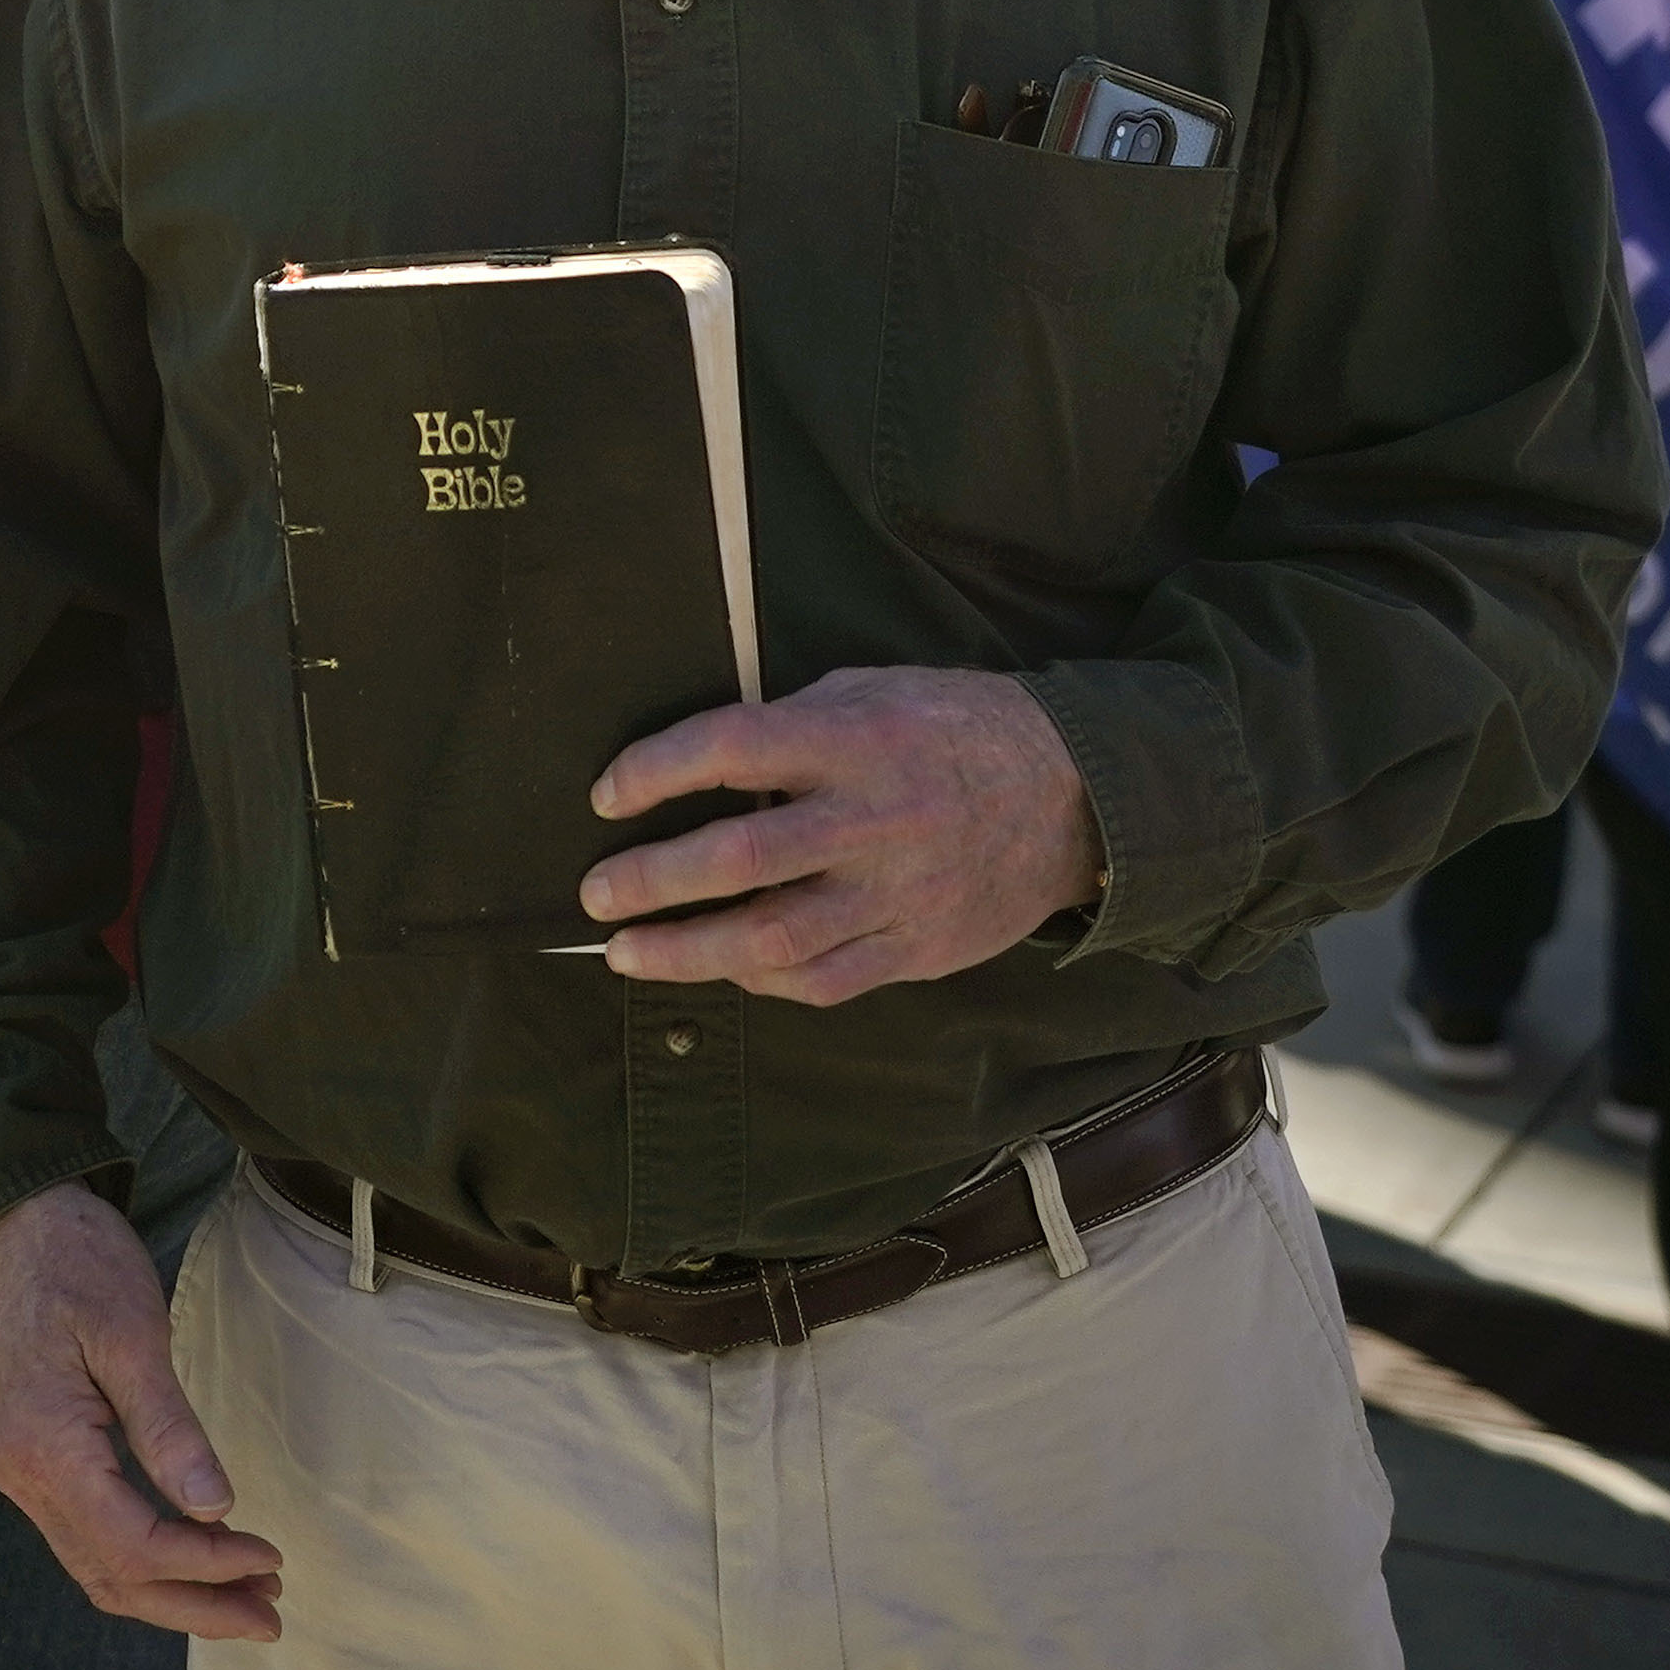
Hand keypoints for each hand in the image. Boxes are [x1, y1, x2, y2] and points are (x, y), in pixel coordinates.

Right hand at [0, 1182, 281, 1641]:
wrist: (9, 1222)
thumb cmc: (75, 1262)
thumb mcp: (132, 1334)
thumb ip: (169, 1428)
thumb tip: (214, 1510)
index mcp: (45, 1449)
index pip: (134, 1545)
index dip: (207, 1567)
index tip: (270, 1560)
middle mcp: (21, 1477)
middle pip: (113, 1577)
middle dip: (195, 1605)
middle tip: (271, 1614)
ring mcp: (19, 1473)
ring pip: (96, 1567)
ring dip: (172, 1591)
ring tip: (245, 1594)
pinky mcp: (28, 1459)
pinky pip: (85, 1537)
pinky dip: (141, 1560)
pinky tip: (190, 1556)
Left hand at [578, 665, 1103, 1004]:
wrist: (1073, 795)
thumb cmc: (955, 728)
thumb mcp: (875, 689)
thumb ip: (793, 724)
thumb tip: (701, 758)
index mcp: (856, 738)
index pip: (733, 749)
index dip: (657, 771)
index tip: (606, 795)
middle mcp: (873, 819)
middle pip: (741, 861)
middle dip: (652, 881)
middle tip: (596, 893)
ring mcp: (897, 893)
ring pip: (772, 941)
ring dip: (686, 952)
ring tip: (626, 952)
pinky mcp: (917, 948)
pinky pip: (822, 979)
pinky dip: (760, 979)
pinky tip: (721, 969)